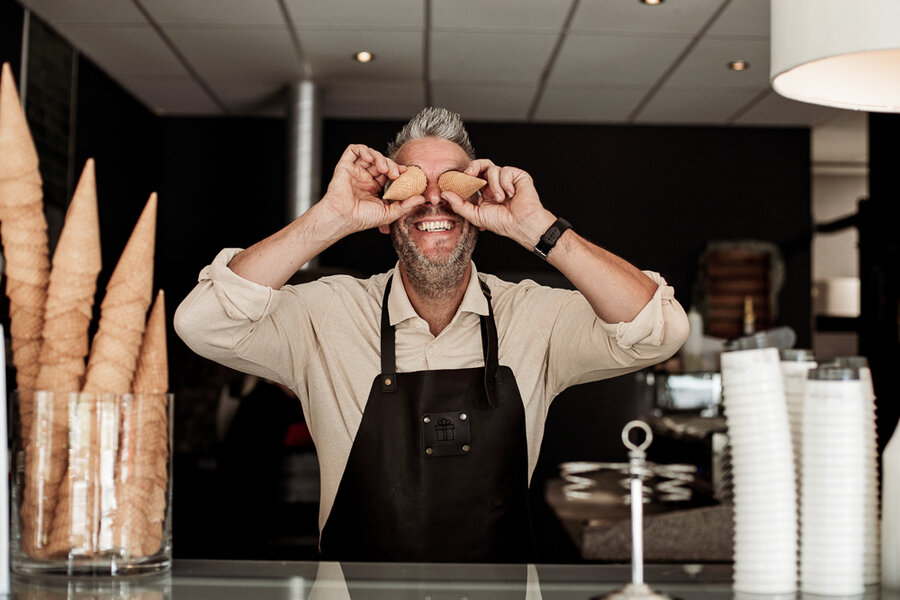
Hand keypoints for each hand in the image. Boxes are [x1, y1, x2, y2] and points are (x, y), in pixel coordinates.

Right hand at [320, 144, 424, 234]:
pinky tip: (370, 159)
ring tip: (385, 169)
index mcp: (374, 188)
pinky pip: (354, 150)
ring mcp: (355, 171)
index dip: (398, 170)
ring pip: (370, 154)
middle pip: (381, 162)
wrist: (344, 218)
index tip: (407, 173)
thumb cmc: (362, 219)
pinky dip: (364, 150)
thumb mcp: (390, 213)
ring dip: (380, 158)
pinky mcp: (345, 166)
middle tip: (396, 174)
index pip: (389, 173)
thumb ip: (406, 205)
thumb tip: (421, 198)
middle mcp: (365, 178)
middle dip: (391, 164)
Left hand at [441, 159, 555, 248]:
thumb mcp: (475, 215)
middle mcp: (495, 184)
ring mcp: (507, 179)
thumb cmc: (502, 223)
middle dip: (473, 167)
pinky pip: (505, 171)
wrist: (521, 224)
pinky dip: (506, 184)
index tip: (458, 182)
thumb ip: (459, 204)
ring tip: (500, 199)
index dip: (465, 177)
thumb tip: (444, 194)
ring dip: (494, 185)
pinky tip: (511, 194)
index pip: (473, 177)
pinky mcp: (517, 176)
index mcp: (485, 192)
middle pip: (482, 165)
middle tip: (468, 175)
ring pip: (492, 169)